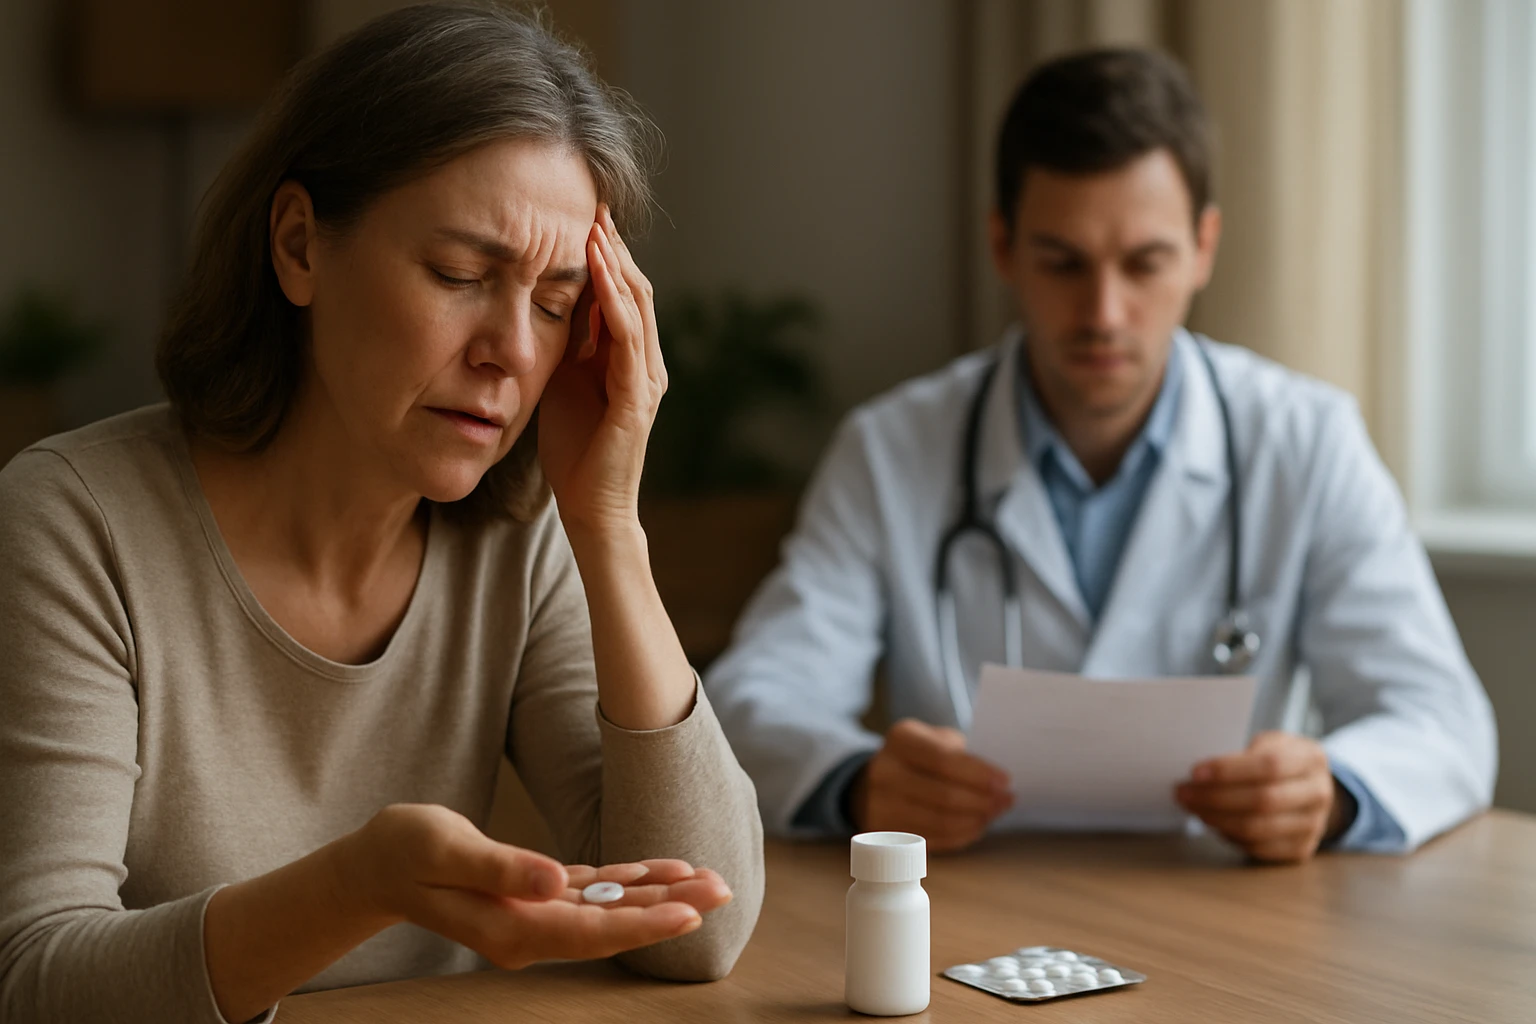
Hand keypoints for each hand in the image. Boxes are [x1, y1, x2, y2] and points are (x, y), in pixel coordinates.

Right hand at [346, 804, 729, 968]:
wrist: (375, 864)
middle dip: (669, 909)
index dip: (642, 923)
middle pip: (610, 925)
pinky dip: (626, 883)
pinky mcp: (535, 896)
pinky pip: (591, 894)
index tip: (689, 914)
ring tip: (707, 880)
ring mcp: (533, 917)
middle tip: (723, 888)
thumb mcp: (446, 849)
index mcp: (509, 928)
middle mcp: (528, 930)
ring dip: (658, 896)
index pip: (588, 931)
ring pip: (608, 910)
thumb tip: (554, 885)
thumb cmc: (404, 850)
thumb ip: (502, 869)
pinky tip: (660, 873)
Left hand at [537, 204, 665, 535]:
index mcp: (627, 358)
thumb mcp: (563, 378)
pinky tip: (599, 276)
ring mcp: (647, 380)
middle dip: (614, 247)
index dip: (606, 253)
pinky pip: (628, 342)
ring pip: (636, 309)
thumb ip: (568, 341)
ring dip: (616, 266)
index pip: (621, 293)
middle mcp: (646, 363)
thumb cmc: (574, 446)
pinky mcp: (638, 400)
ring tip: (596, 229)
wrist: (589, 506)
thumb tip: (551, 296)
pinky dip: (614, 305)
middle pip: (635, 290)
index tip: (584, 214)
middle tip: (594, 205)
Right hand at [851, 719, 1012, 852]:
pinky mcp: (886, 833)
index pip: (944, 759)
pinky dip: (960, 835)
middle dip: (983, 801)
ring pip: (939, 822)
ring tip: (994, 813)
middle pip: (943, 795)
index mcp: (901, 739)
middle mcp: (885, 772)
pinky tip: (976, 826)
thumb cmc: (918, 758)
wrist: (872, 781)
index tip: (1006, 781)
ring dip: (975, 821)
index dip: (979, 774)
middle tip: (1007, 801)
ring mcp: (881, 805)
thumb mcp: (934, 739)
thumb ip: (962, 755)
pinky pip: (932, 840)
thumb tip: (998, 784)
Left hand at [1175, 731, 1351, 862]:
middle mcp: (1319, 793)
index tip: (1195, 772)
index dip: (1229, 771)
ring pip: (1258, 828)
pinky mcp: (1301, 849)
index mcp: (1311, 758)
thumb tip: (1201, 771)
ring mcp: (1313, 825)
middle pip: (1263, 800)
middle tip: (1183, 792)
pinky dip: (1230, 836)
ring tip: (1192, 807)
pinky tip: (1213, 822)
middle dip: (1215, 797)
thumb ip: (1245, 751)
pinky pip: (1258, 848)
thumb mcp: (1271, 742)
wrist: (1312, 787)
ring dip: (1216, 819)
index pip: (1270, 766)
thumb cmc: (1281, 759)